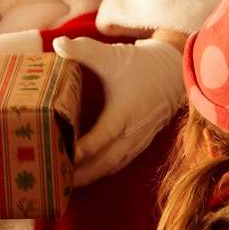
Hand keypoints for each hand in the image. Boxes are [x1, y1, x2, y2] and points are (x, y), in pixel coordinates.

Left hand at [53, 36, 184, 185]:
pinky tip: (85, 177)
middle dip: (82, 173)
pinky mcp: (140, 143)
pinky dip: (103, 172)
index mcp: (125, 111)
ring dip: (91, 177)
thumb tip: (57, 44)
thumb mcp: (111, 54)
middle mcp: (133, 131)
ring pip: (113, 166)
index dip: (85, 148)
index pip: (103, 136)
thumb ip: (83, 50)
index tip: (66, 156)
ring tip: (65, 185)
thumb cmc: (139, 64)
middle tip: (57, 180)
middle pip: (106, 161)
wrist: (171, 71)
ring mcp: (138, 140)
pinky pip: (120, 163)